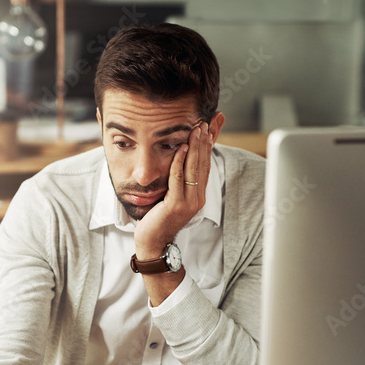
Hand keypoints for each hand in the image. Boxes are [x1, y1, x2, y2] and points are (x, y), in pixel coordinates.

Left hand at [133, 121, 213, 256]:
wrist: (154, 241)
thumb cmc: (159, 218)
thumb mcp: (172, 195)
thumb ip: (177, 180)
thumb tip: (179, 161)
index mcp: (198, 195)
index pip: (206, 165)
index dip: (209, 146)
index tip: (211, 127)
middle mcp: (197, 198)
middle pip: (203, 164)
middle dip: (205, 142)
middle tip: (205, 122)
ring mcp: (188, 202)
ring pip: (194, 169)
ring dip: (196, 147)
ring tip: (197, 129)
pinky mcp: (176, 205)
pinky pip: (178, 178)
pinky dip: (180, 161)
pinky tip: (181, 147)